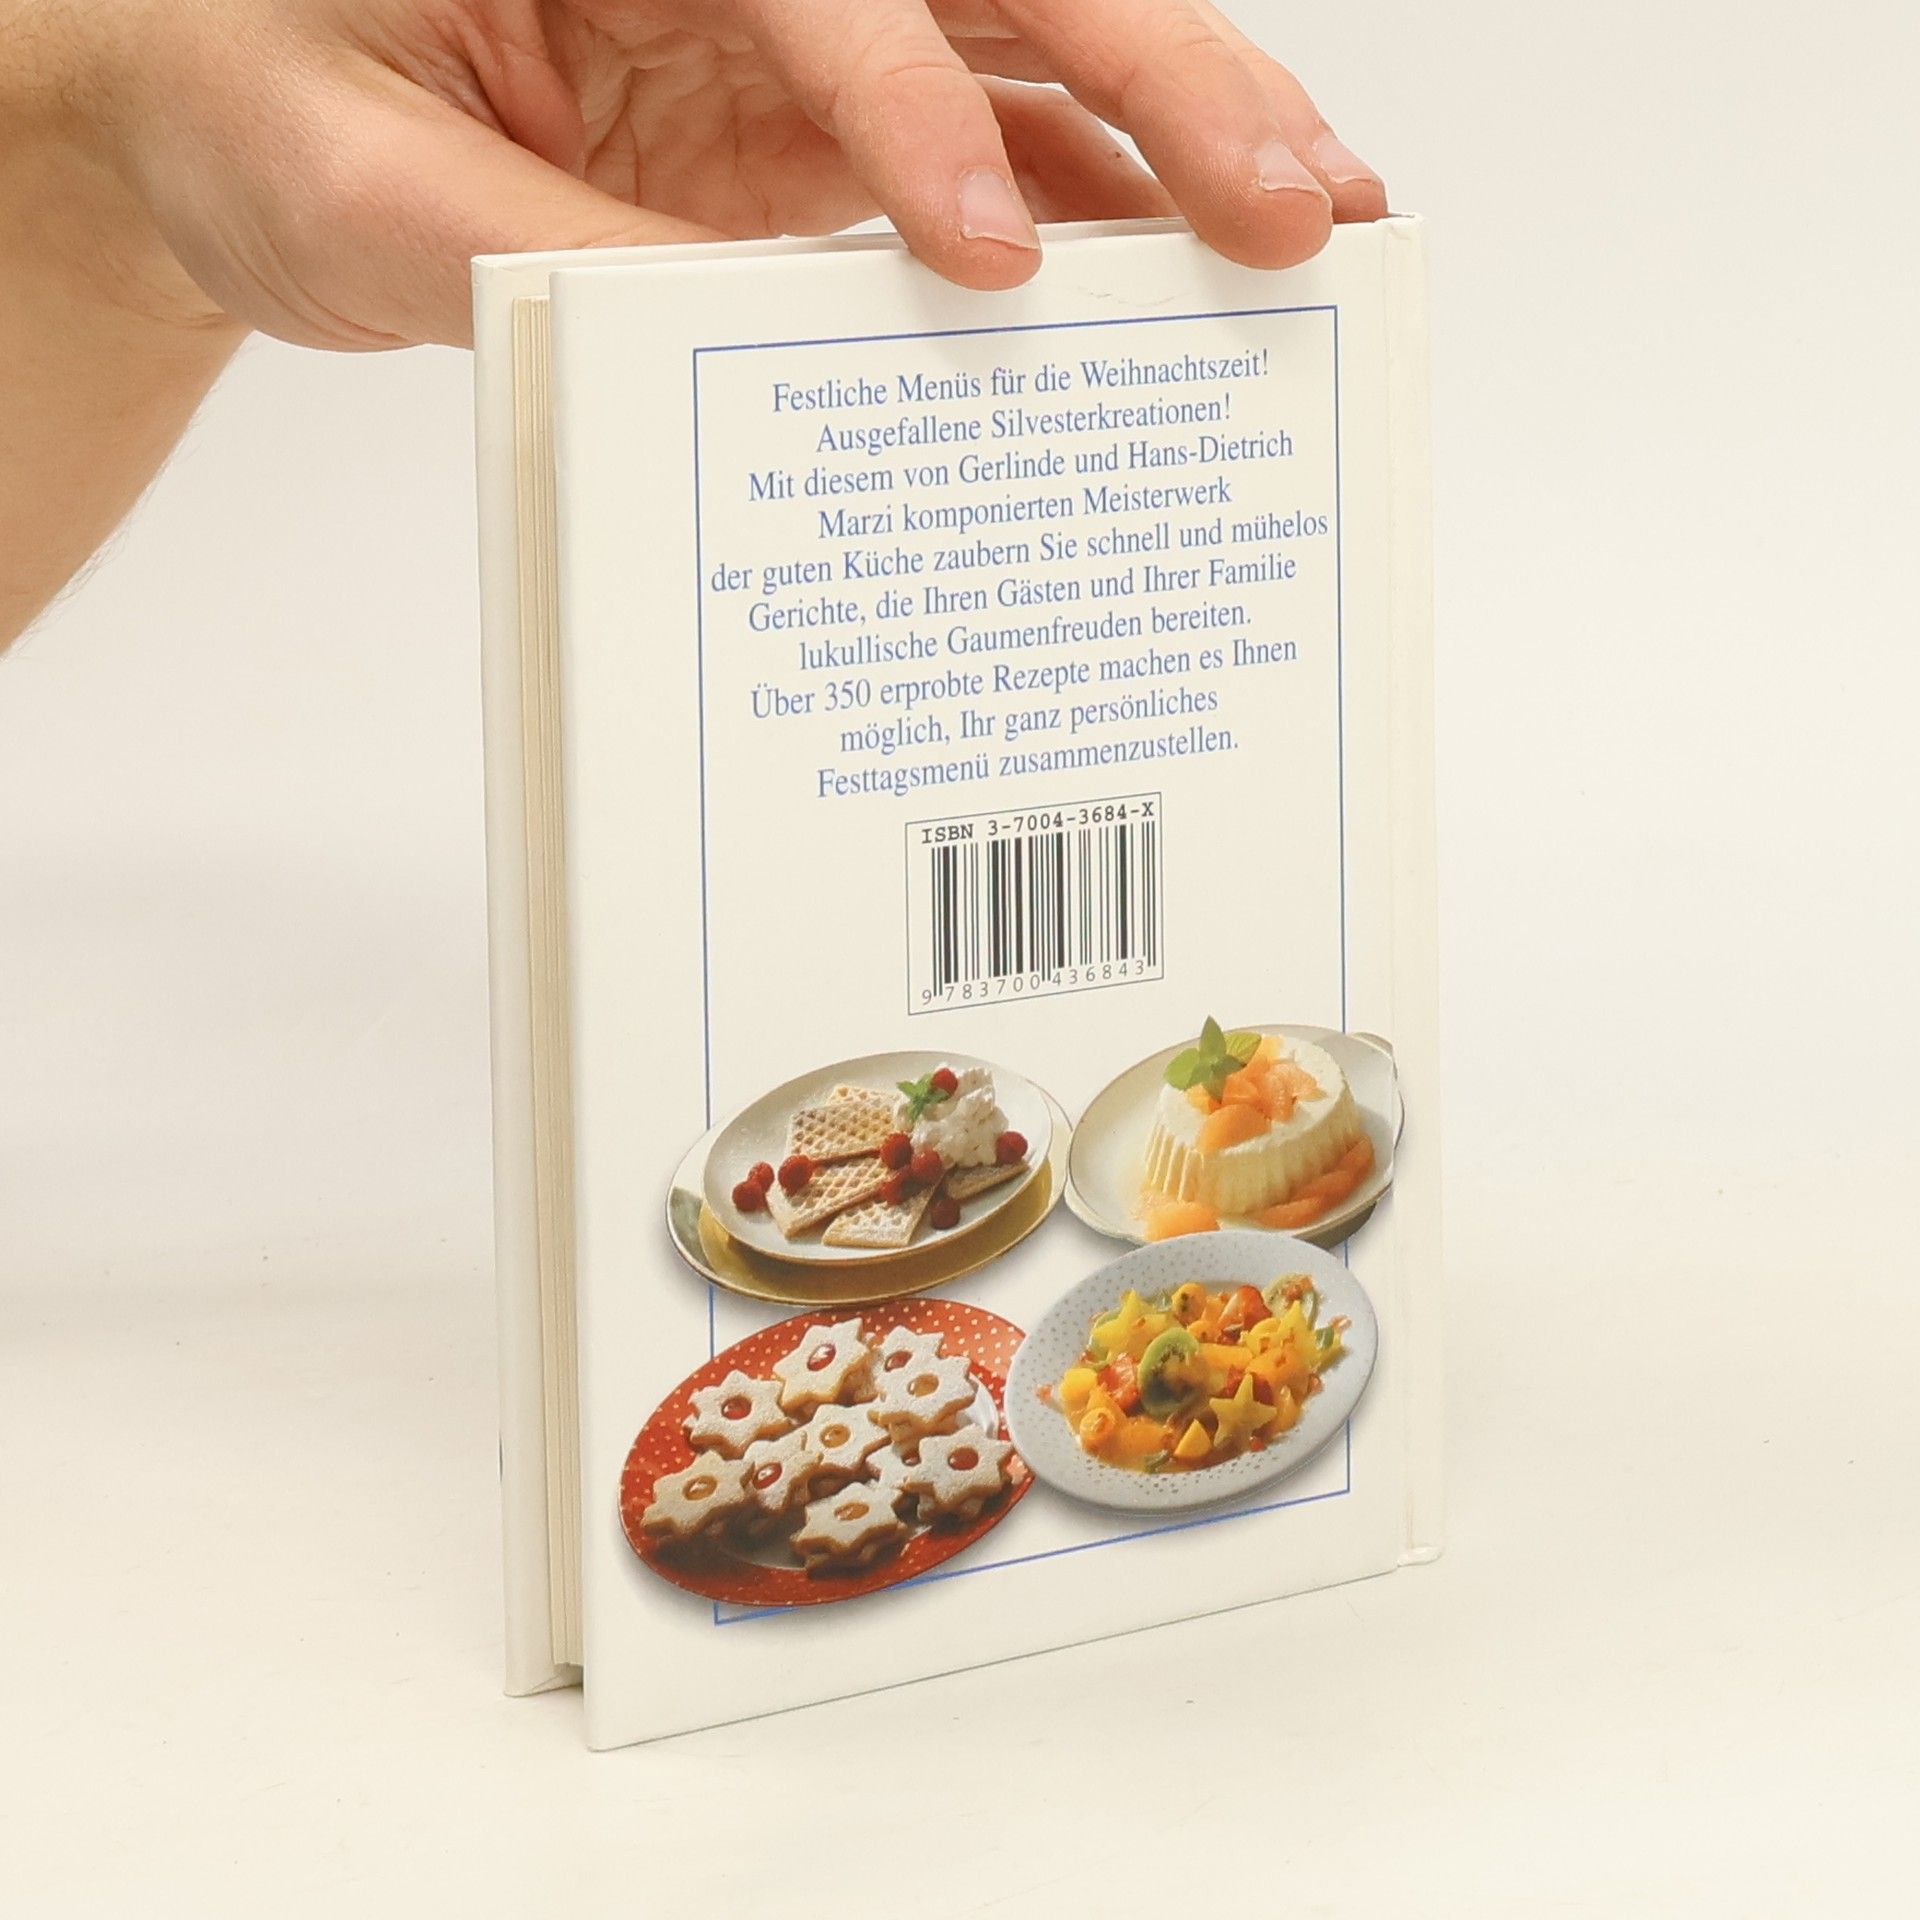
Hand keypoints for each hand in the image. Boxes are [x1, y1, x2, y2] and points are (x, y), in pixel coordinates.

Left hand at [31, 0, 1385, 350]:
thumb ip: (542, 252)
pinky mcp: (821, 143)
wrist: (240, 122)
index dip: (915, 103)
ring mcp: (801, 51)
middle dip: (1159, 80)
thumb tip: (736, 345)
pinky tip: (1185, 275)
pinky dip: (1099, 217)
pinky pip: (995, 156)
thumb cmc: (259, 95)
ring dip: (1181, 141)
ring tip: (1310, 230)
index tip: (982, 252)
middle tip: (1280, 202)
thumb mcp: (356, 178)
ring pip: (1037, 59)